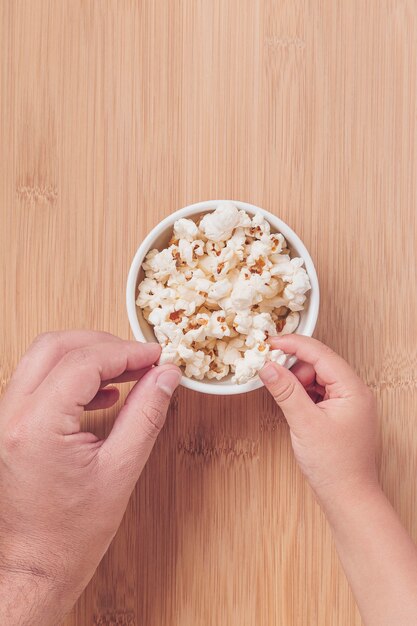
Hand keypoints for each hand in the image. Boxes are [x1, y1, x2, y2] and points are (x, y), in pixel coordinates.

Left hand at [0, 331, 180, 625]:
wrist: (34, 568)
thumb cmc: (71, 534)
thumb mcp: (120, 471)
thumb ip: (146, 415)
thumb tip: (166, 377)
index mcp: (37, 426)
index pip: (85, 362)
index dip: (127, 352)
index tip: (156, 356)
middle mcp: (11, 416)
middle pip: (56, 346)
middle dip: (104, 345)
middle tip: (141, 359)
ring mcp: (5, 420)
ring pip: (43, 357)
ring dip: (87, 357)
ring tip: (127, 372)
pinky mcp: (9, 426)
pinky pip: (38, 381)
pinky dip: (72, 375)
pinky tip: (103, 394)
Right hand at [260, 335, 378, 505]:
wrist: (349, 498)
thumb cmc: (335, 466)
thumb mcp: (304, 424)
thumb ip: (285, 392)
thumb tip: (268, 367)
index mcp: (353, 389)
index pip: (321, 354)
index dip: (294, 344)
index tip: (271, 342)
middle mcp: (354, 392)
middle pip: (319, 363)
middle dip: (294, 366)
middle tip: (271, 373)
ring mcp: (349, 403)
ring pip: (318, 378)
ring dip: (297, 382)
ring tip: (283, 396)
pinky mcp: (340, 414)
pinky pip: (319, 392)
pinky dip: (303, 394)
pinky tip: (293, 405)